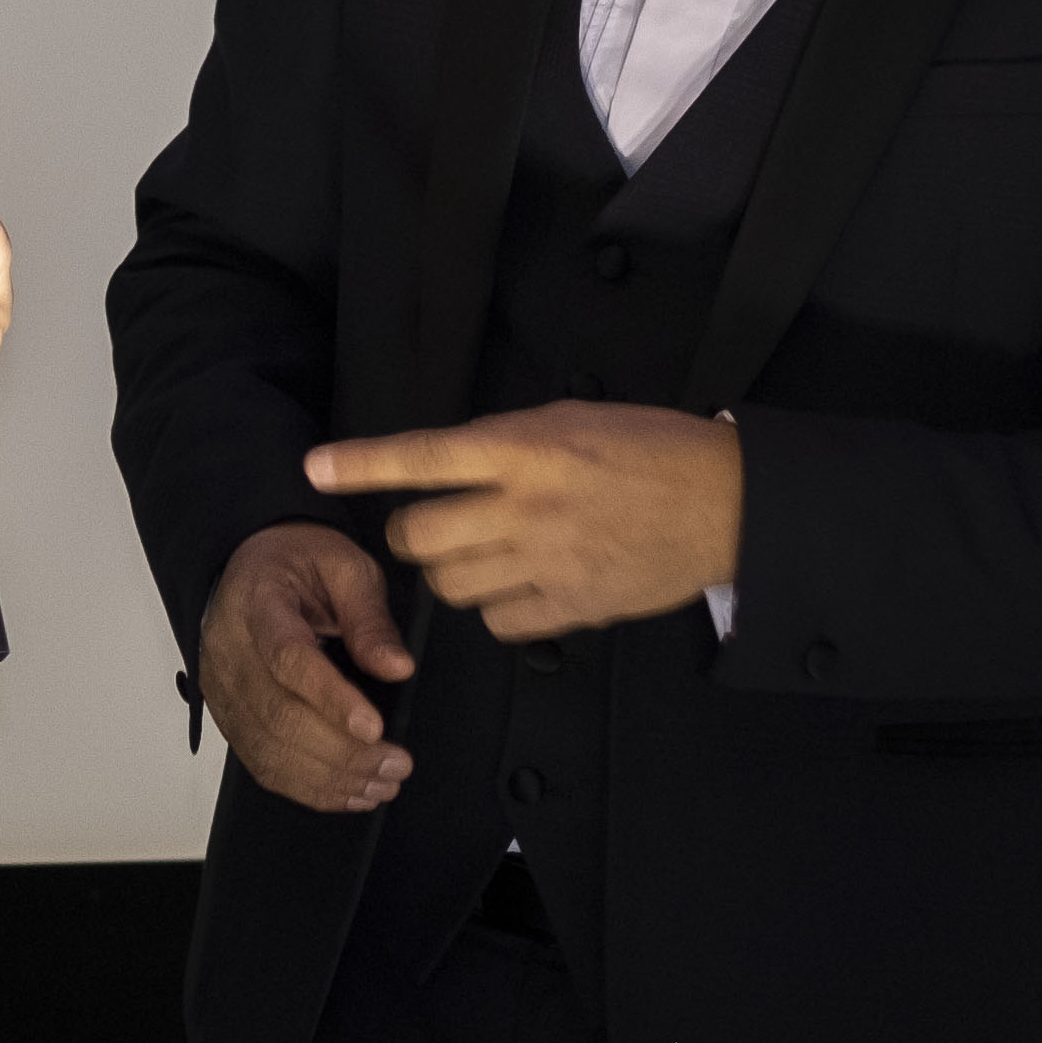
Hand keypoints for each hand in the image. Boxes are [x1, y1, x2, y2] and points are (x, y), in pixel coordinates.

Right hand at [198, 521, 416, 812]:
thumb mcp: (345, 567)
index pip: (288, 659)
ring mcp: (225, 691)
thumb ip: (370, 618)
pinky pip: (262, 764)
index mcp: (258, 605)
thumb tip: (398, 668)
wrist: (247, 569)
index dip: (330, 698)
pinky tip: (349, 793)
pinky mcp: (230, 718)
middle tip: (396, 765)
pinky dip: (308, 788)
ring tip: (381, 784)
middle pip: (279, 716)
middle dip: (343, 752)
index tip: (374, 726)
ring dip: (330, 778)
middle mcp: (230, 653)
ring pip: (269, 750)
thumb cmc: (296, 565)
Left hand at [305, 403, 743, 646]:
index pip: (426, 456)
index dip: (363, 463)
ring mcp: (547, 561)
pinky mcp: (570, 606)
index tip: (317, 467)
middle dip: (412, 535)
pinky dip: (495, 608)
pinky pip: (497, 622)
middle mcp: (528, 506)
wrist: (724, 504)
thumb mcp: (576, 420)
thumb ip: (510, 444)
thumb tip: (457, 466)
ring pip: (450, 585)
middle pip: (420, 537)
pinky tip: (520, 585)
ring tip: (484, 556)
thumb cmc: (654, 452)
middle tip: (433, 528)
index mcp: (528, 448)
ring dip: (451, 573)